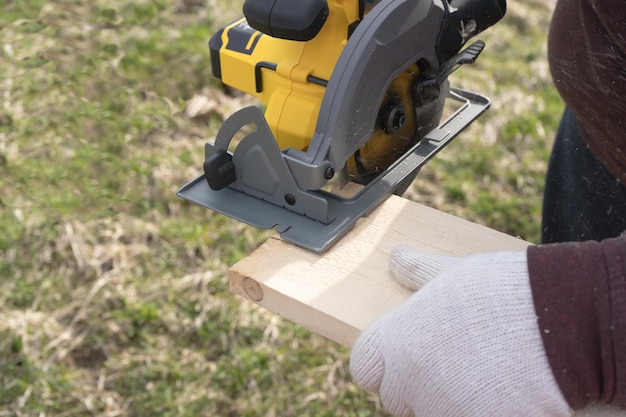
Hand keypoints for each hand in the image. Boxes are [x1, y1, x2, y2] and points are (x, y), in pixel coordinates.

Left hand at [350, 247, 570, 416]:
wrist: (561, 319)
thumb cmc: (503, 291)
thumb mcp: (451, 274)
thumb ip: (417, 273)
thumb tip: (397, 258)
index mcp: (395, 343)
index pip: (365, 367)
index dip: (386, 362)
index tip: (407, 355)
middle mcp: (409, 384)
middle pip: (397, 397)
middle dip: (419, 384)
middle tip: (455, 361)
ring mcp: (441, 411)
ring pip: (432, 413)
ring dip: (451, 402)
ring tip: (485, 373)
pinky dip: (483, 412)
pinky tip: (504, 393)